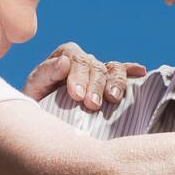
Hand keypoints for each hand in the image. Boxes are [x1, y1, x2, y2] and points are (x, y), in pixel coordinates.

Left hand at [23, 42, 146, 111]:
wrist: (43, 118)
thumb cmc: (36, 104)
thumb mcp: (33, 89)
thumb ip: (46, 74)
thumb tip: (63, 62)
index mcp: (64, 56)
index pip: (76, 59)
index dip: (78, 76)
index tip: (77, 96)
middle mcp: (84, 61)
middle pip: (96, 66)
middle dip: (96, 85)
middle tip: (92, 105)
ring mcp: (99, 71)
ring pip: (113, 70)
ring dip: (116, 83)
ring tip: (114, 98)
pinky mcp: (109, 82)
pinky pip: (123, 72)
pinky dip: (132, 71)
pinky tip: (141, 72)